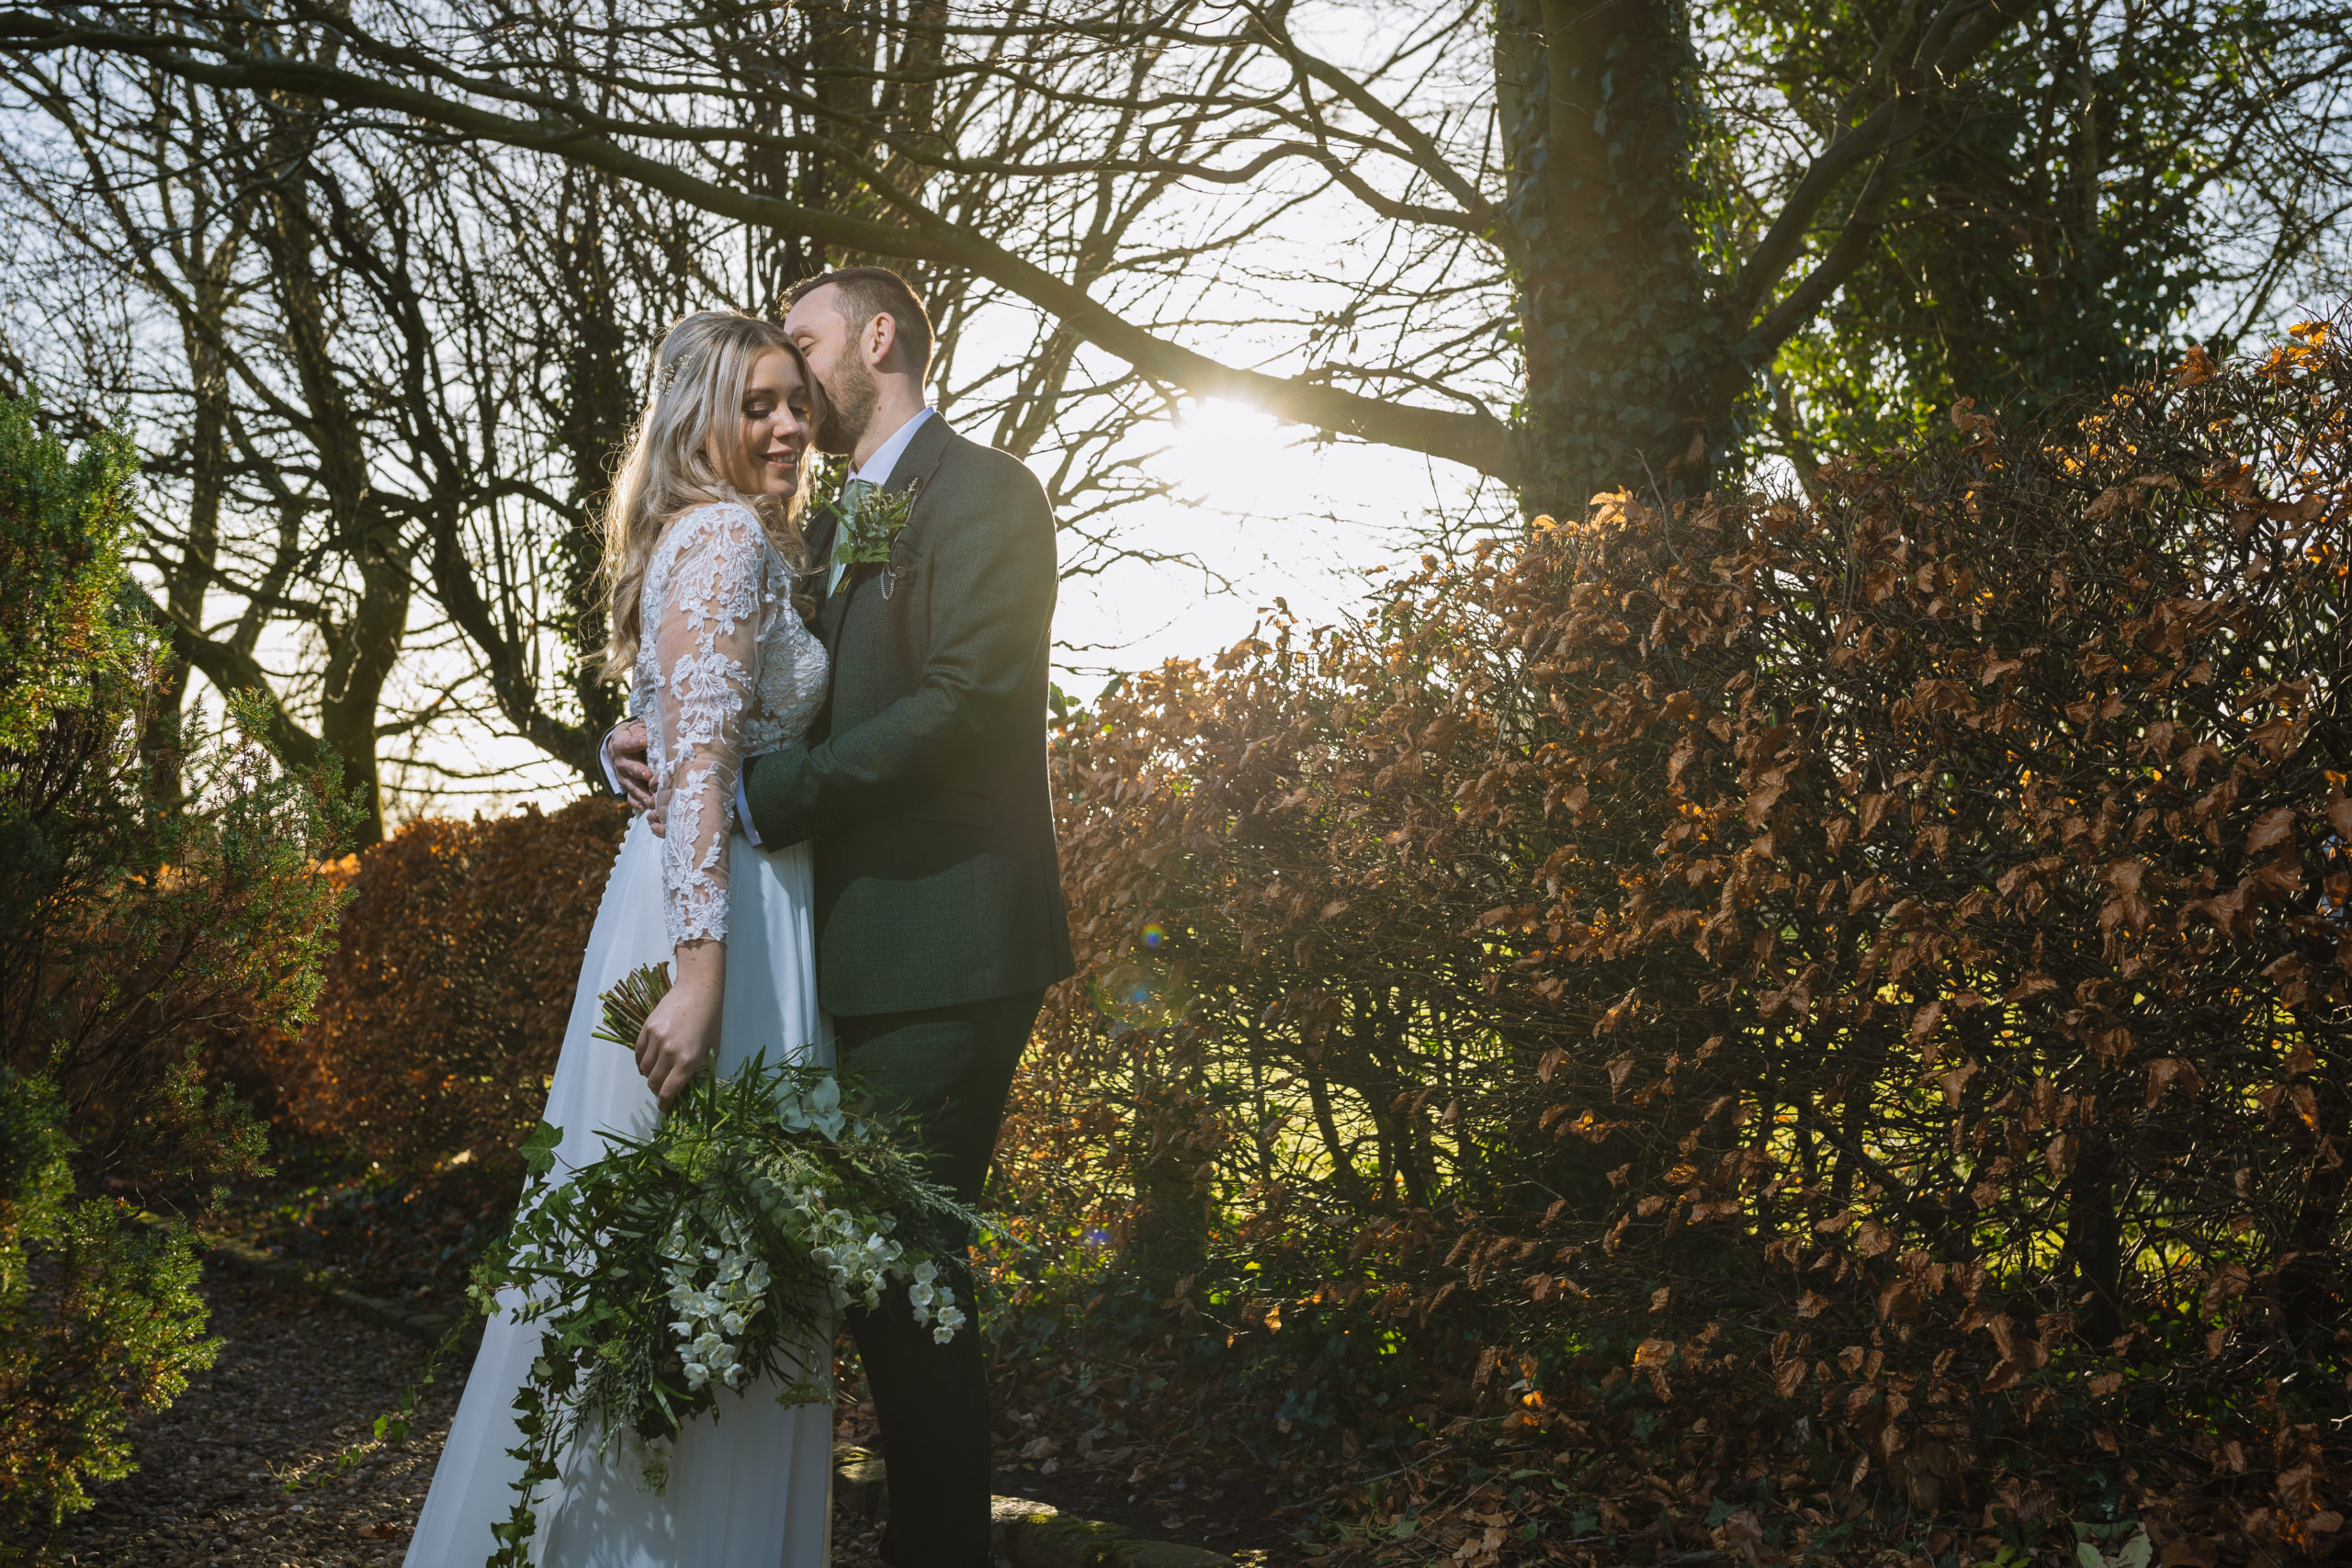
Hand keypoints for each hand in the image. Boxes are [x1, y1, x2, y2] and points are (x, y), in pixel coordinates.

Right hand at [608, 718, 657, 821]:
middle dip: (638, 771)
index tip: (645, 741)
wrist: (619, 745)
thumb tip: (654, 728)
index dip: (635, 742)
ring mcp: (623, 776)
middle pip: (628, 767)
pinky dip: (636, 803)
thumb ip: (643, 727)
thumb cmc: (635, 733)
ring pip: (630, 784)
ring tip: (650, 798)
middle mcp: (620, 761)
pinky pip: (630, 797)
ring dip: (640, 791)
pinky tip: (644, 808)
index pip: (626, 743)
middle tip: (648, 775)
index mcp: (620, 743)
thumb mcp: (636, 726)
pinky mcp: (627, 786)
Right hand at [636, 954, 720, 1109]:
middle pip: (654, 1083)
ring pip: (644, 1069)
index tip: (665, 1109)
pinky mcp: (646, 1028)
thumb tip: (689, 1087)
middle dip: (658, 1091)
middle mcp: (669, 1052)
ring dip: (650, 1076)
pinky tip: (648, 1062)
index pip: (669, 1091)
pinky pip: (638, 1053)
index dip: (665, 1105)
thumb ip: (700, 1069)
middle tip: (664, 1091)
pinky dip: (641, 1062)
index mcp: (688, 1060)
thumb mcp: (712, 1049)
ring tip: (658, 1073)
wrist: (698, 990)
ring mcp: (655, 1039)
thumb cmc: (711, 1021)